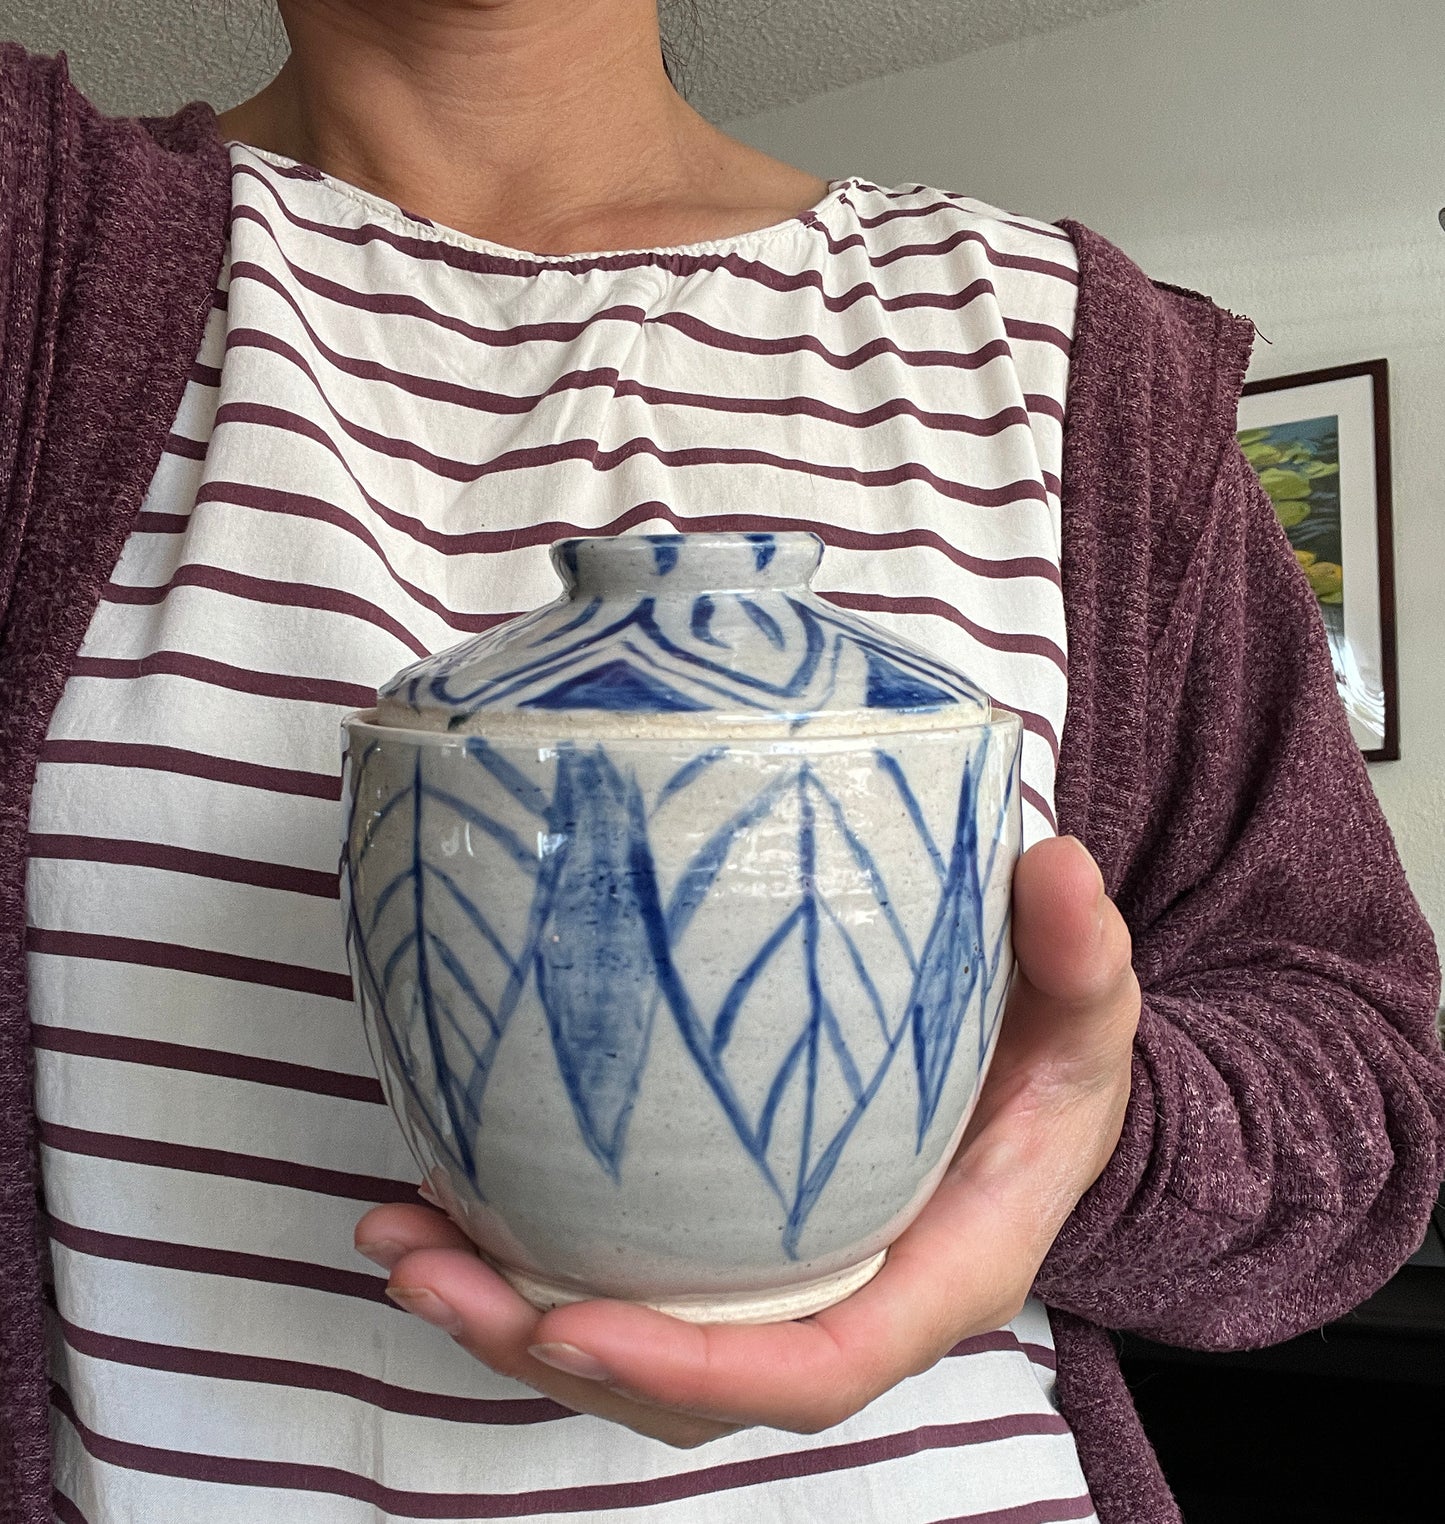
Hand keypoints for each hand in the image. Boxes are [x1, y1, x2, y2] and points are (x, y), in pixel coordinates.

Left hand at [355, 834, 1139, 1446]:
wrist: (1035, 1083)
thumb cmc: (1060, 1060)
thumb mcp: (1088, 1006)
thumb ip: (1082, 954)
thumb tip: (1058, 868)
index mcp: (930, 1275)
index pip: (811, 1368)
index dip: (688, 1367)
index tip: (569, 1322)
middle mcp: (839, 1301)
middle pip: (680, 1381)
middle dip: (540, 1344)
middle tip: (421, 1266)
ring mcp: (772, 1276)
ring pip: (628, 1338)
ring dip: (499, 1304)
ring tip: (394, 1231)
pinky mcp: (727, 1234)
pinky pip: (617, 1271)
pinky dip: (518, 1248)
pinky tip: (436, 1186)